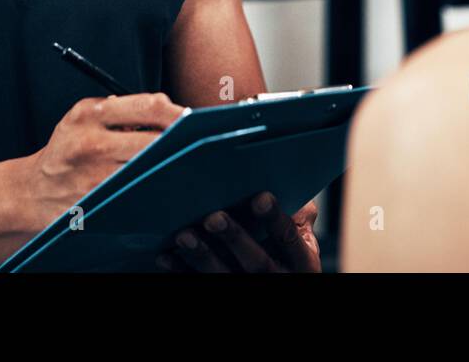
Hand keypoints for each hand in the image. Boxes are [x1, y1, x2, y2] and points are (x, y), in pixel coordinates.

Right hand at [28, 93, 186, 228]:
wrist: (31, 191)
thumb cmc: (68, 147)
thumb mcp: (84, 116)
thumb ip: (122, 110)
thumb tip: (172, 110)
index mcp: (89, 114)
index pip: (149, 106)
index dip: (179, 113)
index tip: (194, 119)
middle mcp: (91, 145)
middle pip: (155, 141)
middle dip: (179, 142)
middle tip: (194, 144)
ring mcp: (94, 178)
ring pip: (151, 170)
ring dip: (169, 167)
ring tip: (177, 163)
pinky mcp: (98, 205)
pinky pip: (139, 194)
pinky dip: (152, 188)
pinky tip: (156, 185)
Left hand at [158, 193, 320, 272]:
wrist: (274, 276)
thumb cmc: (285, 244)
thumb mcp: (300, 229)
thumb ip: (298, 208)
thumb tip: (284, 178)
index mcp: (301, 261)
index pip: (289, 239)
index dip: (275, 219)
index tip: (260, 197)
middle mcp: (277, 278)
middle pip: (257, 262)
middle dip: (235, 238)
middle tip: (214, 217)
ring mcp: (247, 287)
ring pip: (224, 276)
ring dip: (202, 255)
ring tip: (185, 235)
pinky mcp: (222, 289)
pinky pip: (198, 283)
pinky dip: (181, 269)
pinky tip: (167, 254)